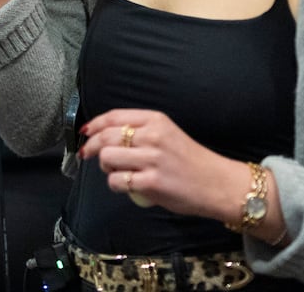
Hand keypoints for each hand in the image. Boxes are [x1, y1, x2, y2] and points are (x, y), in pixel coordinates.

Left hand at [79, 109, 244, 218]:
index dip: (94, 125)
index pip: (114, 117)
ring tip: (117, 172)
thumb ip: (141, 131)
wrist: (218, 184)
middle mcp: (153, 136)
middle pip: (106, 137)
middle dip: (92, 148)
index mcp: (156, 120)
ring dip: (106, 168)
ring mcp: (152, 159)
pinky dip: (116, 185)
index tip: (85, 132)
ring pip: (108, 158)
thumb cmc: (191, 161)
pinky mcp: (151, 183)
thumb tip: (106, 135)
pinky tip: (127, 186)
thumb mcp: (168, 134)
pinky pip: (117, 181)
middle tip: (89, 156)